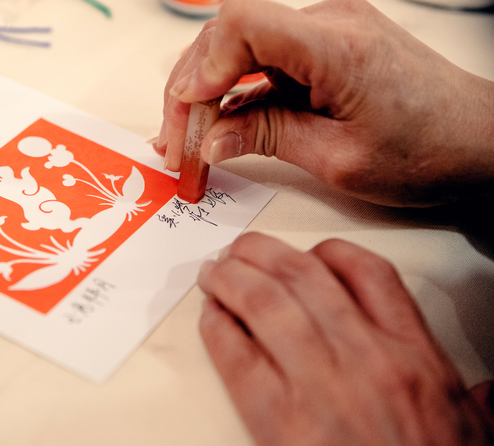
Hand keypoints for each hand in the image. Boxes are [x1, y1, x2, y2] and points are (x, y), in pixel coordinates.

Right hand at [155, 0, 493, 206]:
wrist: (477, 139)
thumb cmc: (427, 150)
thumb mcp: (337, 161)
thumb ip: (267, 140)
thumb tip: (209, 139)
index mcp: (339, 47)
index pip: (245, 22)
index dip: (202, 65)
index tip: (188, 115)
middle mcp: (330, 22)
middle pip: (229, 34)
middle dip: (192, 90)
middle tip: (178, 146)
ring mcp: (325, 27)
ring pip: (238, 45)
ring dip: (207, 91)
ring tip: (190, 140)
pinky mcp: (322, 42)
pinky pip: (262, 56)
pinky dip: (234, 89)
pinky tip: (218, 122)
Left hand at [198, 232, 493, 445]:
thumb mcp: (471, 435)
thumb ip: (472, 401)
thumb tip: (487, 390)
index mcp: (415, 358)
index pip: (367, 274)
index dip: (328, 253)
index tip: (307, 254)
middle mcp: (367, 360)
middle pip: (304, 276)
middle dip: (264, 253)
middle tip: (242, 250)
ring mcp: (320, 387)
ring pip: (266, 304)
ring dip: (233, 278)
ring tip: (216, 272)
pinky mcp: (277, 420)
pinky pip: (237, 356)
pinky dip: (218, 328)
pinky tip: (212, 318)